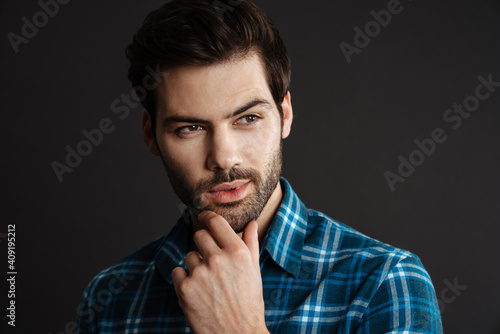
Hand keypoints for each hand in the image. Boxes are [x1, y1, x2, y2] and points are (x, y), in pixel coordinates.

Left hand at [172, 211, 268, 333]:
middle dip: (203, 245)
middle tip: (210, 261)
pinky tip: (198, 292)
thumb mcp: (254, 271)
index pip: (215, 222)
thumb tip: (251, 223)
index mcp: (237, 252)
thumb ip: (250, 243)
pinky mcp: (185, 288)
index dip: (207, 217)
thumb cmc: (249, 303)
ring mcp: (200, 273)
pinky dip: (184, 280)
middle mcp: (218, 259)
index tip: (203, 217)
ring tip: (208, 283)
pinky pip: (178, 272)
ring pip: (189, 256)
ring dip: (195, 266)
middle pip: (199, 236)